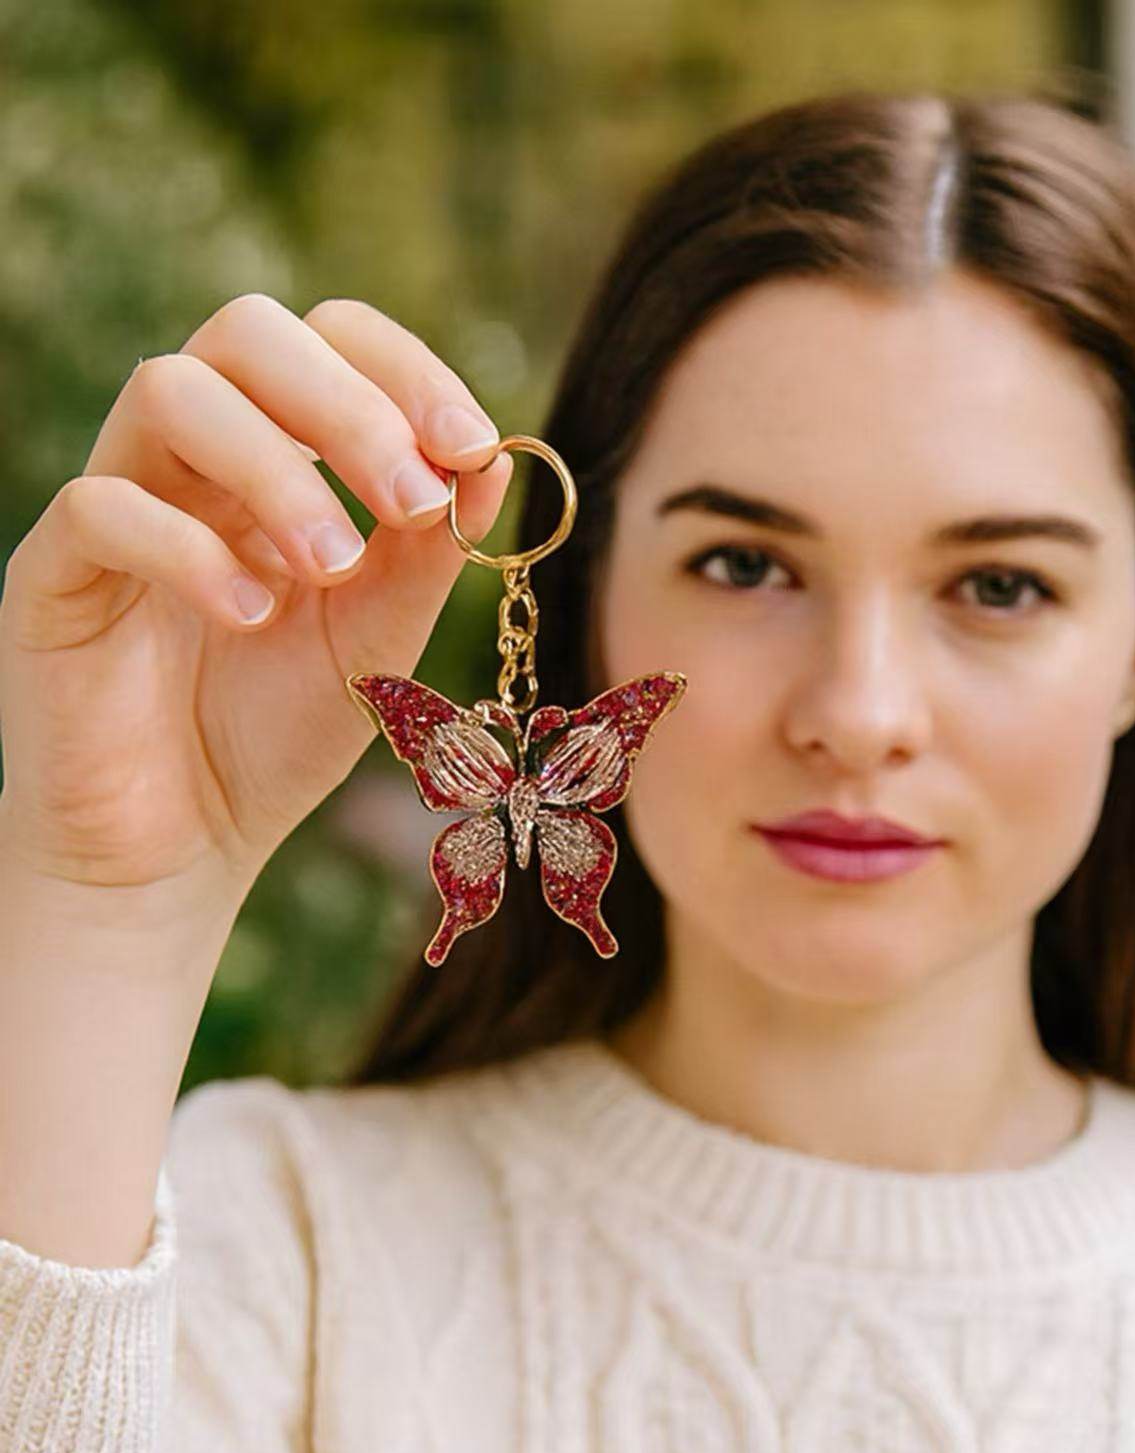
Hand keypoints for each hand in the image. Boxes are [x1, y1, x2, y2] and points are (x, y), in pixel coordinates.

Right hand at [0, 293, 512, 906]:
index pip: (328, 339)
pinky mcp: (54, 572)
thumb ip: (426, 555)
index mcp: (273, 457)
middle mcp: (190, 460)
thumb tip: (493, 456)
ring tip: (333, 568)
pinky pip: (101, 505)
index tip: (472, 447)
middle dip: (347, 405)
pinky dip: (190, 550)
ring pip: (169, 391)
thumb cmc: (274, 738)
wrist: (179, 852)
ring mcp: (117, 503)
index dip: (405, 371)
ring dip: (274, 468)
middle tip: (412, 503)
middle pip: (245, 330)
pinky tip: (252, 616)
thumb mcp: (376, 643)